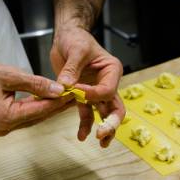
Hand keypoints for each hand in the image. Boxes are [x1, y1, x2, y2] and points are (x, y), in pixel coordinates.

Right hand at [0, 59, 74, 135]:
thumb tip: (59, 89)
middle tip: (75, 95)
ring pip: (35, 117)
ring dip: (50, 107)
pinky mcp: (6, 123)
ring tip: (67, 96)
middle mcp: (5, 127)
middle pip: (39, 116)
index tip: (73, 93)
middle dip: (57, 105)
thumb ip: (36, 84)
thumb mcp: (10, 75)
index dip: (58, 101)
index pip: (39, 109)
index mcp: (5, 117)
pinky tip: (51, 99)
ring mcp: (5, 127)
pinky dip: (40, 107)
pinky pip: (28, 115)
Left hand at [50, 26, 124, 146]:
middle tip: (102, 134)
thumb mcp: (76, 50)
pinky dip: (86, 123)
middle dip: (110, 122)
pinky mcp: (83, 95)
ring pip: (103, 113)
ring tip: (100, 142)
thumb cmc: (76, 38)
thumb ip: (72, 69)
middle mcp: (107, 82)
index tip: (75, 91)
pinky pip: (87, 112)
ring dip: (102, 128)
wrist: (67, 37)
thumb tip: (65, 87)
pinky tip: (82, 135)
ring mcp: (95, 91)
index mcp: (111, 70)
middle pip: (115, 106)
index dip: (92, 94)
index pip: (107, 89)